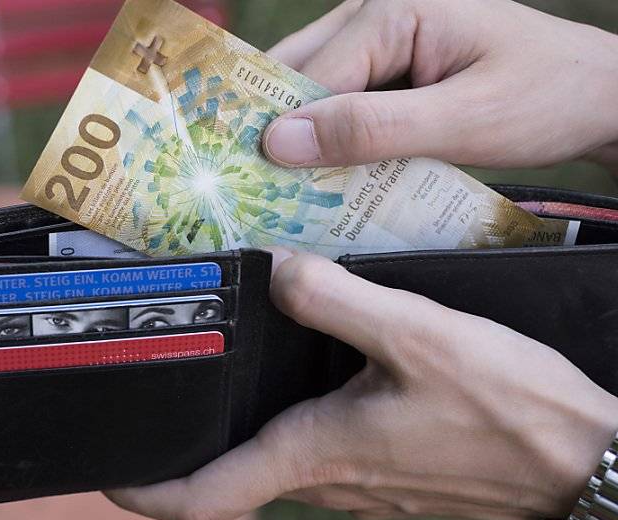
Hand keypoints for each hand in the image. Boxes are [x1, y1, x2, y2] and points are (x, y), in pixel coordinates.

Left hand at [105, 248, 617, 519]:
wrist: (582, 457)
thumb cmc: (508, 409)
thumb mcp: (418, 336)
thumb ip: (338, 299)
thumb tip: (278, 271)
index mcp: (314, 452)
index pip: (203, 500)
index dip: (144, 490)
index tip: (107, 468)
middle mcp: (326, 478)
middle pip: (228, 477)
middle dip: (185, 446)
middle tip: (152, 394)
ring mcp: (358, 479)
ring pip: (272, 460)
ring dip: (237, 428)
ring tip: (215, 370)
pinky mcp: (385, 467)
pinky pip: (315, 448)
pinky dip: (286, 417)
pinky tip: (300, 368)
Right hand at [260, 0, 617, 176]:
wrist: (599, 97)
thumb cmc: (547, 98)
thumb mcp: (463, 121)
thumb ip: (373, 129)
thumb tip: (281, 142)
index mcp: (394, 10)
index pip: (310, 75)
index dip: (278, 131)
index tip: (250, 186)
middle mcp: (377, 13)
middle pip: (297, 73)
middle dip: (278, 129)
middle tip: (255, 187)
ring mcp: (382, 38)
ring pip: (313, 89)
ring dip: (302, 137)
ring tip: (284, 187)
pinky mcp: (390, 65)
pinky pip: (340, 99)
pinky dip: (329, 138)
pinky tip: (325, 174)